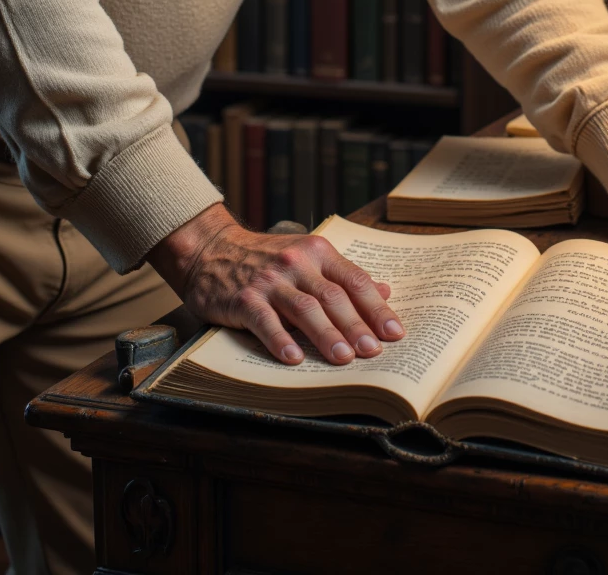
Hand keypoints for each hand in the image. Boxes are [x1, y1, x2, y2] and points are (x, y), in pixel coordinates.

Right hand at [149, 202, 405, 364]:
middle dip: (356, 326)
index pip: (354, 280)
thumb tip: (384, 291)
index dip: (376, 308)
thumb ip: (341, 276)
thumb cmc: (266, 259)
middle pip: (333, 297)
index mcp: (317, 252)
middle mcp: (296, 263)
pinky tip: (294, 358)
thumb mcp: (307, 258)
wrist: (212, 249)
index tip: (395, 333)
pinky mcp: (243, 298)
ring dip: (326, 335)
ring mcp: (269, 280)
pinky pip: (264, 321)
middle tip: (373, 352)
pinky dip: (280, 340)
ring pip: (304, 309)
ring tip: (344, 359)